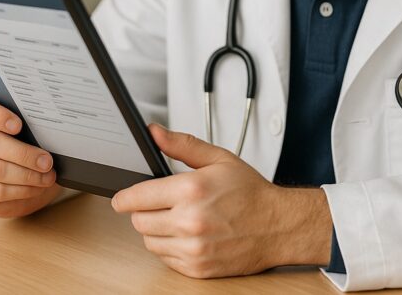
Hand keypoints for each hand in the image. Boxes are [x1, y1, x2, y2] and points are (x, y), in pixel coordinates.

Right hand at [0, 90, 61, 217]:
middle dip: (23, 154)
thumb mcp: (29, 130)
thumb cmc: (26, 145)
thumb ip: (32, 124)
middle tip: (46, 161)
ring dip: (26, 175)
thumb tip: (51, 128)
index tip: (19, 125)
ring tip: (47, 177)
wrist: (21, 179)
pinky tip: (35, 187)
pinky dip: (21, 190)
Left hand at [111, 124, 332, 277]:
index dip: (125, 197)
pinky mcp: (197, 269)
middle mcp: (189, 221)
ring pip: (149, 242)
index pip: (137, 197)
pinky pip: (165, 259)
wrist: (279, 226)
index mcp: (191, 190)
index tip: (122, 198)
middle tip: (163, 204)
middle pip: (139, 221)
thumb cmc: (251, 193)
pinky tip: (189, 236)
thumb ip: (183, 145)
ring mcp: (193, 249)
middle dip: (145, 211)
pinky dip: (171, 248)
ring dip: (157, 230)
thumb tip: (156, 134)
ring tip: (179, 219)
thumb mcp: (219, 159)